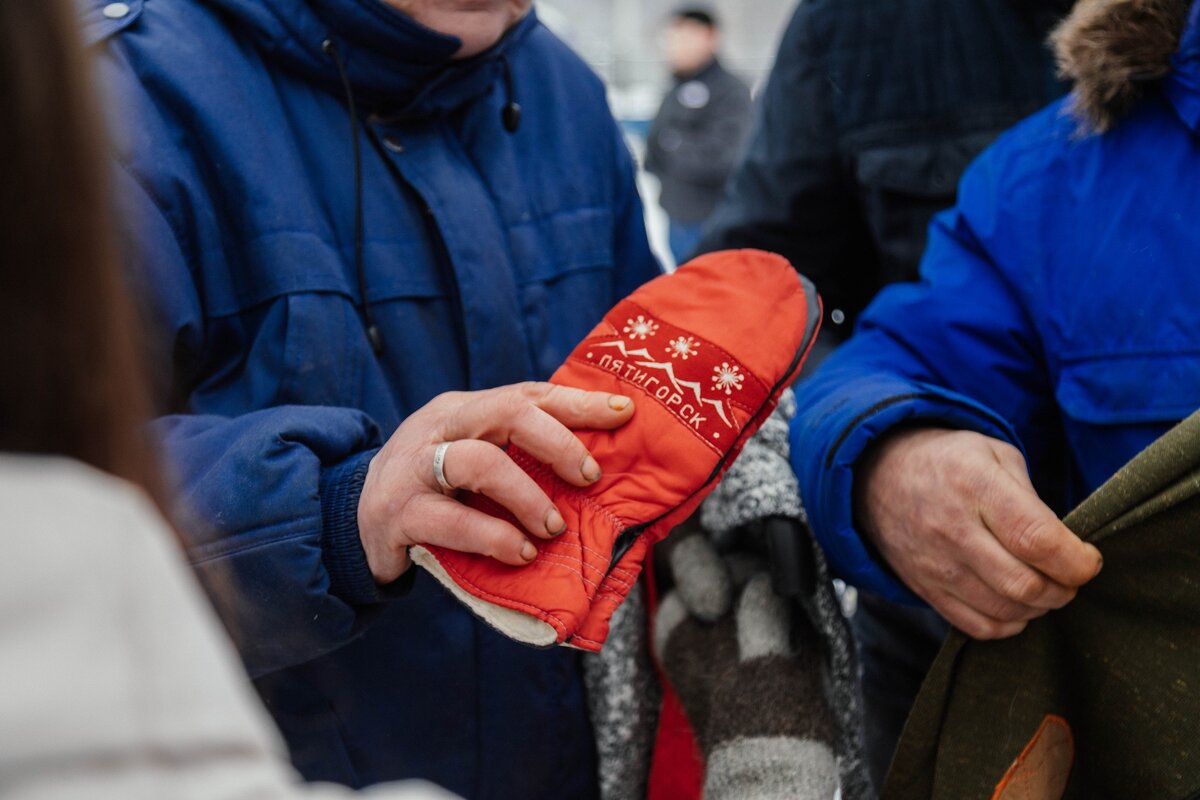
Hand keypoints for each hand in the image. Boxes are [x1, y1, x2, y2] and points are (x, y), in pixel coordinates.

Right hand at [358, 382, 633, 582]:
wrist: (352, 523)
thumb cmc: (432, 492)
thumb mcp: (470, 461)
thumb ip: (516, 456)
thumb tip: (595, 468)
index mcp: (463, 410)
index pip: (526, 394)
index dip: (578, 403)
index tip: (624, 413)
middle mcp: (439, 428)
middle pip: (504, 413)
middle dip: (557, 442)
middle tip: (589, 477)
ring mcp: (413, 469)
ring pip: (477, 462)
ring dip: (526, 496)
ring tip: (552, 527)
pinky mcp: (397, 514)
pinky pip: (449, 521)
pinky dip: (492, 536)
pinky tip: (519, 554)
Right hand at [854, 428, 1102, 639]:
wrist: (877, 477)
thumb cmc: (950, 463)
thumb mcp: (994, 454)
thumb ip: (1033, 499)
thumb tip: (1066, 548)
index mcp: (974, 485)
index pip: (1036, 539)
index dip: (1075, 560)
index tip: (1088, 559)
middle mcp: (951, 529)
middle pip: (1024, 584)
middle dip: (1064, 589)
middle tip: (1070, 576)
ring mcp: (934, 564)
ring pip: (1004, 611)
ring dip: (1039, 607)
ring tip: (1045, 587)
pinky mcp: (924, 589)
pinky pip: (976, 626)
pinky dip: (1008, 624)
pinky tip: (1016, 605)